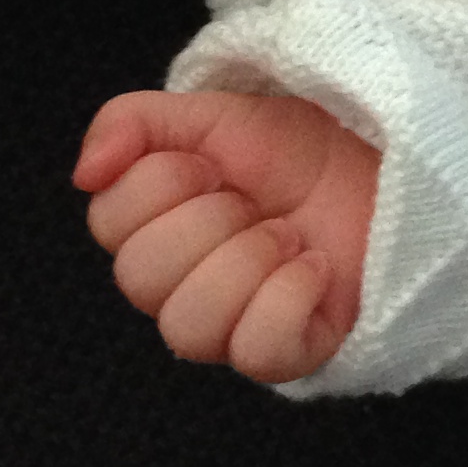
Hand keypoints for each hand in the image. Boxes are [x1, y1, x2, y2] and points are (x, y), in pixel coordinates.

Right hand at [76, 89, 380, 384]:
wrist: (384, 160)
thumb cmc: (298, 148)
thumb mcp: (213, 113)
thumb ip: (133, 123)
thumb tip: (84, 174)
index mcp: (155, 231)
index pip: (108, 224)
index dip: (162, 183)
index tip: (215, 164)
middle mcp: (183, 289)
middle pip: (140, 279)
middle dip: (209, 220)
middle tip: (255, 200)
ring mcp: (234, 328)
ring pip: (189, 326)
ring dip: (247, 260)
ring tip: (288, 235)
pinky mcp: (291, 353)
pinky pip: (259, 352)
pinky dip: (289, 298)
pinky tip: (316, 267)